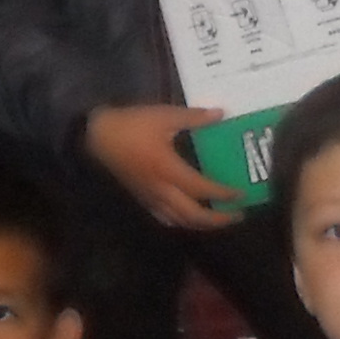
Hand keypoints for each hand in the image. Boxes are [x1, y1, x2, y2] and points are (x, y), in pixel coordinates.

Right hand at [84, 106, 241, 230]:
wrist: (97, 136)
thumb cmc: (132, 124)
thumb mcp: (164, 115)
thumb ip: (194, 117)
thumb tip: (221, 114)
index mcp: (169, 170)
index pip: (202, 189)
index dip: (223, 194)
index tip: (242, 194)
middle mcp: (161, 190)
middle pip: (193, 215)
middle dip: (217, 219)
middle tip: (237, 214)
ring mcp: (150, 197)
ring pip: (179, 221)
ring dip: (201, 224)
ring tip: (217, 219)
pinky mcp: (141, 197)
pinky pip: (164, 217)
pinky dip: (180, 221)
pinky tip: (187, 216)